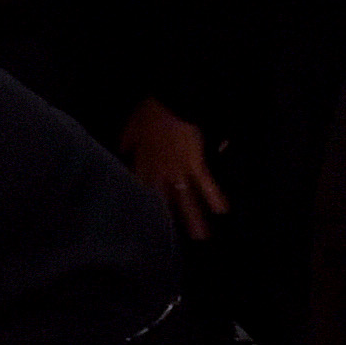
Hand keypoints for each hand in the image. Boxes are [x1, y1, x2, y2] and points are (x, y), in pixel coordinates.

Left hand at [119, 97, 228, 239]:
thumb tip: (121, 150)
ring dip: (194, 217)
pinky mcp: (195, 164)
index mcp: (143, 163)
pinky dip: (215, 195)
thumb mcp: (132, 127)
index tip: (141, 222)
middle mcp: (159, 172)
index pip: (140, 189)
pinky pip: (206, 182)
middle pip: (163, 201)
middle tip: (171, 243)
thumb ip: (127, 141)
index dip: (141, 205)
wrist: (171, 101)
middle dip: (168, 221)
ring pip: (185, 198)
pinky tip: (223, 210)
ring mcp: (178, 170)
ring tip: (201, 237)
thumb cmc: (151, 112)